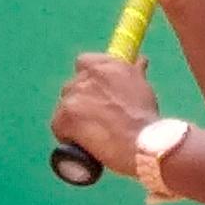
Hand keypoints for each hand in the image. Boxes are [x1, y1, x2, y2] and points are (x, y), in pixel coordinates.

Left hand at [50, 53, 160, 178]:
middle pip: (72, 86)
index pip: (84, 62)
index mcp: (105, 66)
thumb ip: (134, 73)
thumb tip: (140, 61)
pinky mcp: (64, 118)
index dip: (87, 76)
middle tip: (95, 117)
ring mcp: (73, 97)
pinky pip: (58, 126)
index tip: (94, 88)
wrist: (142, 143)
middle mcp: (86, 77)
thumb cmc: (146, 118)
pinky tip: (83, 143)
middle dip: (80, 101)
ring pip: (64, 106)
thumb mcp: (143, 88)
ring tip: (92, 134)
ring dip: (74, 119)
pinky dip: (67, 135)